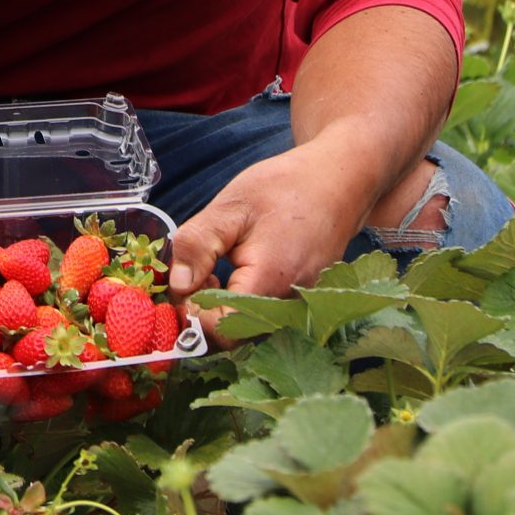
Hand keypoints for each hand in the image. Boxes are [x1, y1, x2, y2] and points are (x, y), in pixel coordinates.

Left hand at [166, 143, 369, 343]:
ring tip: (217, 265)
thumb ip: (198, 245)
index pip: (220, 331)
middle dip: (202, 308)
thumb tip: (176, 285)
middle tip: (196, 270)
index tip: (179, 285)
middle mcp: (288, 306)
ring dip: (220, 304)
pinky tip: (236, 271)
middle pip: (232, 331)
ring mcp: (298, 307)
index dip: (190, 315)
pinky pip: (261, 314)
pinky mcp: (300, 303)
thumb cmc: (286, 189)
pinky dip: (240, 299)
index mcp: (269, 283)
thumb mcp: (231, 207)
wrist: (337, 182)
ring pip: (245, 324)